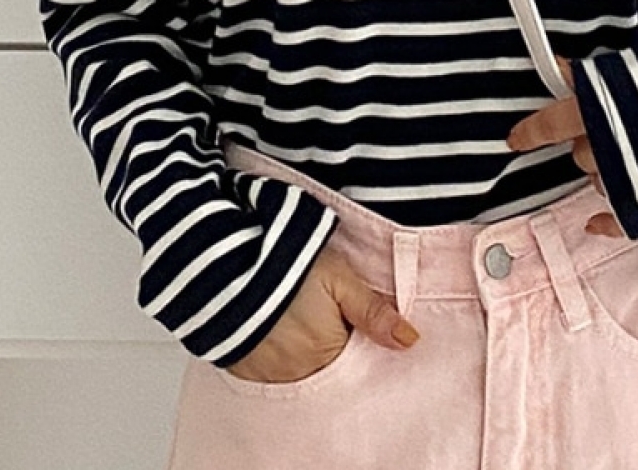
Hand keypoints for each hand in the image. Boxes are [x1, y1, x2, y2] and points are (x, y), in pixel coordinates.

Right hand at [224, 244, 419, 383]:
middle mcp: (297, 373)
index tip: (353, 322)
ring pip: (300, 372)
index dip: (358, 340)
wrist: (228, 262)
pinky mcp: (242, 368)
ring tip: (299, 318)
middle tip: (321, 314)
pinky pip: (271, 372)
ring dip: (304, 353)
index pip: (356, 362)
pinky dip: (278, 356)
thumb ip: (374, 312)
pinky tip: (278, 329)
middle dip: (332, 346)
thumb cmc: (289, 266)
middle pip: (328, 369)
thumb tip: (409, 340)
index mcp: (326, 352)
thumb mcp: (340, 279)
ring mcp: (268, 374)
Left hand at [506, 55, 624, 237]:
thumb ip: (594, 77)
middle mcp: (603, 148)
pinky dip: (605, 223)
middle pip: (580, 153)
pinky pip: (616, 222)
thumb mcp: (633, 69)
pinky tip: (596, 223)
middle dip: (592, 142)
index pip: (548, 125)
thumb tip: (565, 68)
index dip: (530, 132)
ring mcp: (623, 181)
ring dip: (608, 169)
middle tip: (616, 128)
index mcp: (594, 111)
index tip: (516, 138)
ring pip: (598, 180)